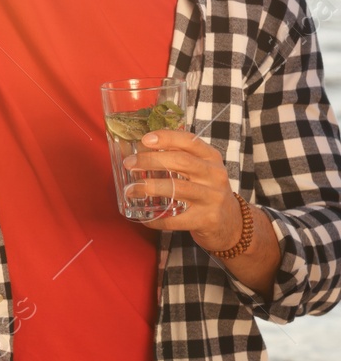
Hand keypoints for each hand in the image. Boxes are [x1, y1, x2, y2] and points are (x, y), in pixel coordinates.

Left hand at [123, 129, 242, 249]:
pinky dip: (157, 219)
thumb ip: (178, 156)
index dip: (167, 138)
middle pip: (181, 161)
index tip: (145, 139)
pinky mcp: (207, 219)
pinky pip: (176, 219)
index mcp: (211, 158)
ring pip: (177, 188)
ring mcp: (212, 198)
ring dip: (149, 187)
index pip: (190, 141)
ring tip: (131, 190)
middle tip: (129, 163)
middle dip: (150, 160)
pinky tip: (145, 217)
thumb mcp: (201, 169)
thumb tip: (142, 147)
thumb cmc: (206, 190)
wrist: (230, 222)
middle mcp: (215, 175)